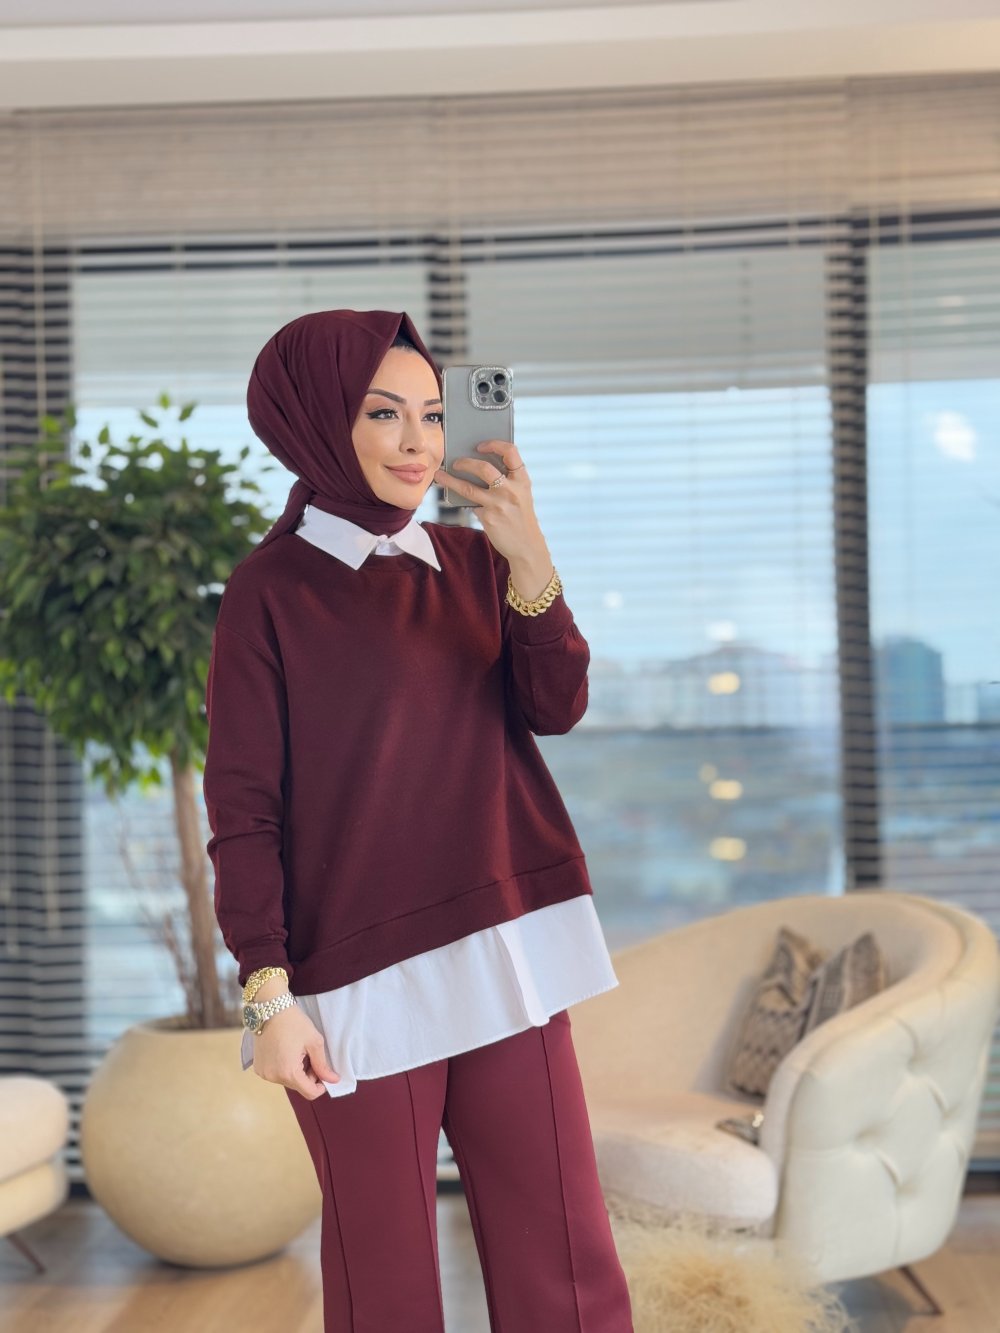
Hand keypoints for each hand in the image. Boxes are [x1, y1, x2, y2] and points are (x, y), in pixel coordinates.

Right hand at [252, 1003, 339, 1099]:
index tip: (325, 1073)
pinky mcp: (258, 1067)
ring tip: (298, 1052)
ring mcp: (264, 1073)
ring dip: (296, 1072)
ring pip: (287, 1080)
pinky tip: (286, 1052)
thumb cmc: (294, 1022)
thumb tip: (333, 1080)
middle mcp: (273, 1077)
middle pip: (298, 1086)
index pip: (309, 1093)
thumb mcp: (314, 1042)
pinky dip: (284, 1068)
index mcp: (288, 1072)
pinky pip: (276, 1074)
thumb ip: (323, 1065)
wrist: (270, 1007)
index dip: (321, 1086)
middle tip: (311, 1056)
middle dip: (308, 1076)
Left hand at [434, 441, 554, 597]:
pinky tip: (450, 493)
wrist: (527, 546)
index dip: (494, 444)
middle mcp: (511, 490)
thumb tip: (475, 465)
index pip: (510, 451)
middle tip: (456, 462)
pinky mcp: (488, 518)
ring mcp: (499, 504)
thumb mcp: (521, 494)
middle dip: (465, 463)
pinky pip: (469, 504)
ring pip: (468, 487)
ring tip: (440, 475)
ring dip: (450, 480)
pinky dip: (460, 498)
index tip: (480, 445)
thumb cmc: (520, 516)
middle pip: (484, 468)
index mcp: (522, 479)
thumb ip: (506, 480)